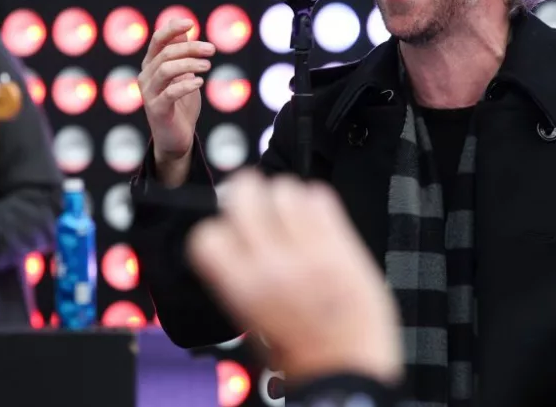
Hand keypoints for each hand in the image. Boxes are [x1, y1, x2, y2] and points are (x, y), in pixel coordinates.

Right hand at [138, 19, 214, 164]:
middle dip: (191, 48)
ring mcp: (149, 93)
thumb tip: (184, 27)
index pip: (158, 40)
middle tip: (212, 49)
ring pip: (166, 69)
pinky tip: (200, 82)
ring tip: (208, 65)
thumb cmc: (181, 104)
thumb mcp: (183, 75)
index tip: (191, 23)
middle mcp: (146, 76)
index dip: (172, 29)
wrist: (176, 137)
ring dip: (189, 64)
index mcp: (152, 65)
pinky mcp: (156, 109)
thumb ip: (181, 53)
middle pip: (166, 53)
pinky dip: (186, 85)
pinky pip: (169, 93)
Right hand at [186, 170, 402, 386]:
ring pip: (286, 188)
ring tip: (292, 216)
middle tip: (258, 205)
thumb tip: (237, 242)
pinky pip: (322, 197)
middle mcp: (272, 263)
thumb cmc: (301, 355)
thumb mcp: (251, 322)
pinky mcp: (342, 246)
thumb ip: (241, 277)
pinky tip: (317, 220)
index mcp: (241, 288)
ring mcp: (309, 251)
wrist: (348, 368)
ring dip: (285, 197)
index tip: (228, 227)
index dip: (217, 226)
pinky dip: (316, 201)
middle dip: (248, 194)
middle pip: (246, 191)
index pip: (207, 233)